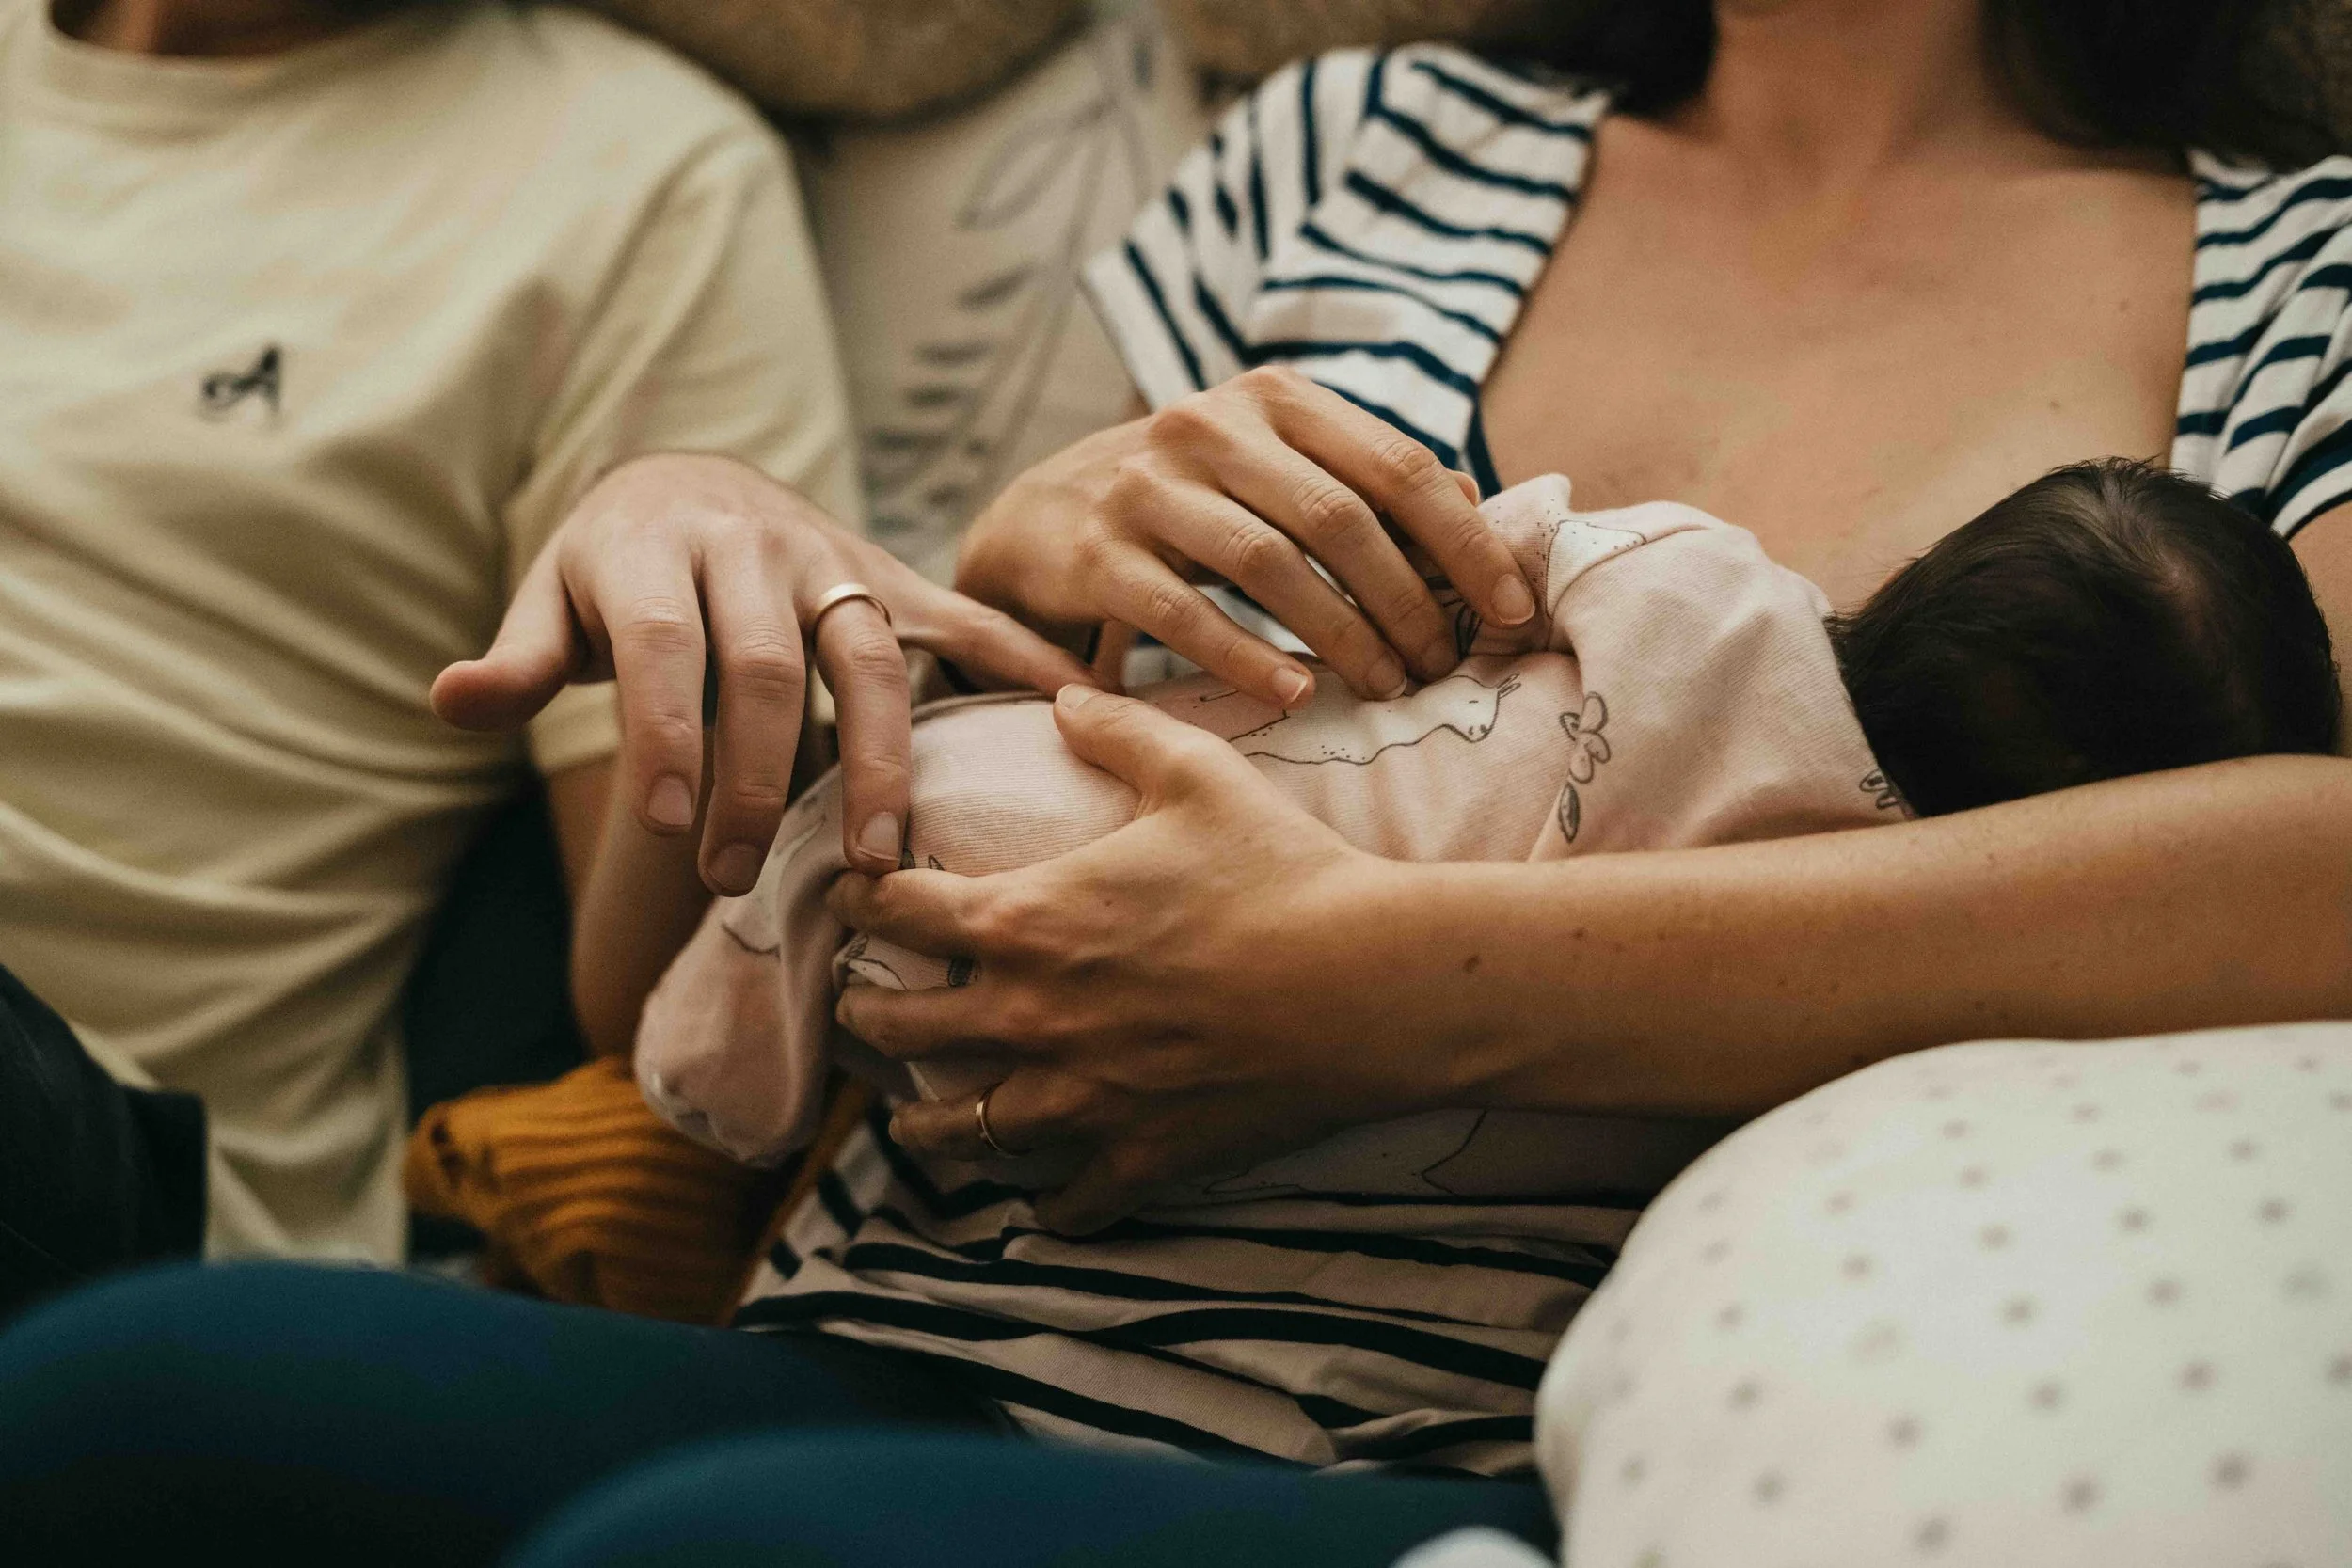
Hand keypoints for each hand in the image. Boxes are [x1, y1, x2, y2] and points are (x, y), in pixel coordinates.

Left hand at [431, 454, 1094, 893]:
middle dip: (758, 779)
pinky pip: (958, 619)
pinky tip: (1068, 707)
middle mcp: (749, 545)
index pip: (664, 641)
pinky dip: (1014, 659)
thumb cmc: (613, 568)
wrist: (690, 480)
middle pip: (768, 666)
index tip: (671, 828)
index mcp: (654, 546)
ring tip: (876, 857)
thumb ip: (516, 657)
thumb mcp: (552, 598)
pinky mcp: (888, 577)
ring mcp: (830, 559)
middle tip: (737, 881)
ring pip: (869, 658)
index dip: (671, 731)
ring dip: (880, 761)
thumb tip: (447, 700)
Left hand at [828, 687, 1463, 1232]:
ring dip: (926, 1124)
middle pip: (899, 1028)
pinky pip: (1067, 1202)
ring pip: (960, 1130)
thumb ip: (1119, 729)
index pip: (895, 910)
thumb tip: (1065, 697)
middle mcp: (1029, 1018)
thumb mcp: (1197, 773)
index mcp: (1026, 920)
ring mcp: (1080, 1099)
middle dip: (868, 1013)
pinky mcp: (1139, 1155)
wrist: (1370, 983)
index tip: (851, 894)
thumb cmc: (1283, 868)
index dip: (858, 897)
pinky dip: (1049, 1203)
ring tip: (913, 1119)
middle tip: (865, 1006)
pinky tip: (1044, 1199)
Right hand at [955, 366, 1535, 710]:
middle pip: (1340, 518)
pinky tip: (1295, 696)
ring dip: (1342, 637)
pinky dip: (1248, 660)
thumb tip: (1476, 504)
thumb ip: (1362, 481)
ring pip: (1270, 565)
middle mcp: (1207, 425)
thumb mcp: (1272, 471)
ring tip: (1384, 689)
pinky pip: (1186, 615)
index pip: (1396, 464)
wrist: (1035, 520)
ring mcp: (1145, 487)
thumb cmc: (1187, 505)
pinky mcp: (1095, 553)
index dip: (1465, 541)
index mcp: (1272, 398)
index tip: (1513, 610)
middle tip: (1441, 668)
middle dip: (1408, 603)